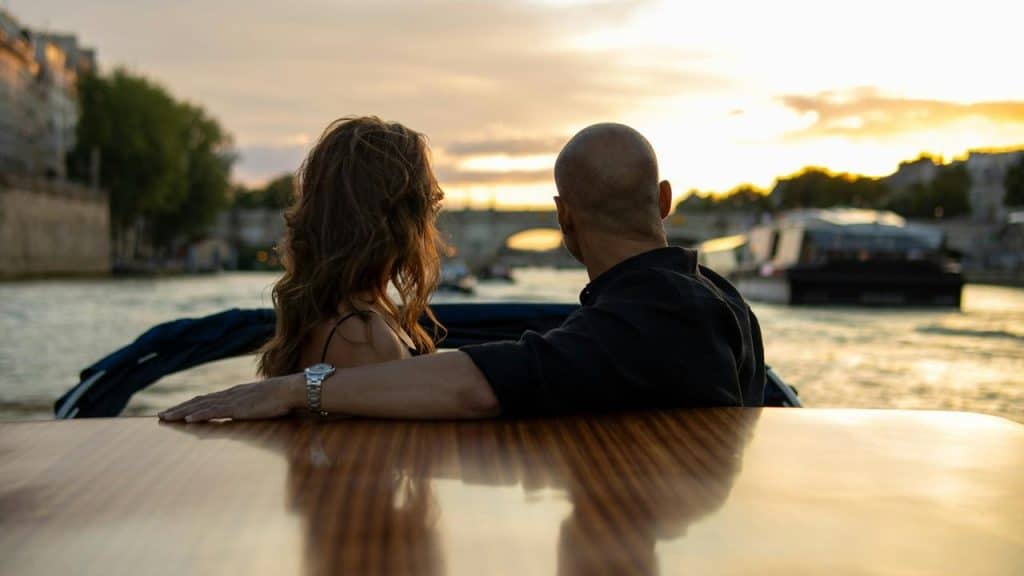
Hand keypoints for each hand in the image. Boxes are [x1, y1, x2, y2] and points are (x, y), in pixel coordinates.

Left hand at [158, 373, 303, 422]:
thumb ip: (252, 406)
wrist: (290, 390)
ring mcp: (232, 400)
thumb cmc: (281, 398)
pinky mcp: (237, 408)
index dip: (190, 405)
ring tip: (166, 418)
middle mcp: (229, 395)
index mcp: (234, 394)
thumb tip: (249, 412)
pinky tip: (187, 419)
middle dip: (178, 409)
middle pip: (198, 401)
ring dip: (181, 412)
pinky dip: (199, 415)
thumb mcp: (262, 403)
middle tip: (160, 415)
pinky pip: (214, 412)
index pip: (207, 399)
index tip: (176, 410)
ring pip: (201, 406)